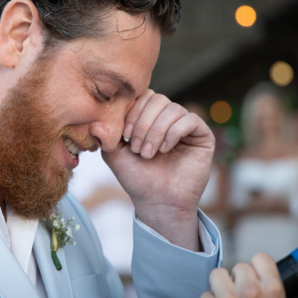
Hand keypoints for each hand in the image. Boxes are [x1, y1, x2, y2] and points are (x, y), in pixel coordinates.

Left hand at [102, 90, 214, 249]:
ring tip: (148, 154)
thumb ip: (105, 133)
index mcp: (150, 117)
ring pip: (173, 108)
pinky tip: (165, 149)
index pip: (142, 96)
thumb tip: (94, 121)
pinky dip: (174, 132)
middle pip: (158, 99)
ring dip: (156, 131)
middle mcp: (169, 118)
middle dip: (143, 123)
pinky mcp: (203, 135)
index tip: (125, 135)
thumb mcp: (114, 153)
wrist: (157, 202)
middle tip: (136, 148)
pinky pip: (190, 119)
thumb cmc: (137, 178)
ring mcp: (186, 126)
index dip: (132, 111)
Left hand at [196, 255, 285, 297]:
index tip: (252, 277)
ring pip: (218, 274)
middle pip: (238, 266)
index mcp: (273, 291)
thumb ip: (268, 294)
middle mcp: (250, 291)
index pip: (261, 258)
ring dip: (219, 288)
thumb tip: (258, 278)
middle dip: (237, 281)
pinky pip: (205, 295)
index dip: (255, 268)